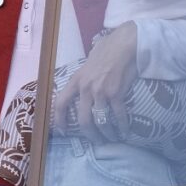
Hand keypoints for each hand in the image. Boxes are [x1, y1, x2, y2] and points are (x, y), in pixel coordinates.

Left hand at [54, 22, 138, 142]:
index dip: (60, 120)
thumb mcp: (87, 65)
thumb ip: (83, 78)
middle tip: (96, 141)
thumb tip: (81, 88)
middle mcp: (86, 88)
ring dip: (107, 134)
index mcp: (76, 80)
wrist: (123, 45)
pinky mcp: (116, 93)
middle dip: (90, 135)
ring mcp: (101, 92)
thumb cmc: (106, 51)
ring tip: (112, 138)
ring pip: (101, 122)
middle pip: (83, 120)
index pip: (61, 103)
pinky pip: (118, 116)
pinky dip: (123, 127)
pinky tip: (126, 132)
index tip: (63, 131)